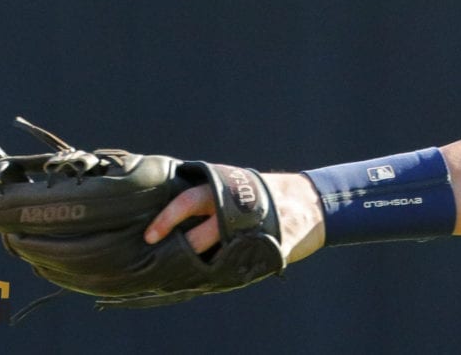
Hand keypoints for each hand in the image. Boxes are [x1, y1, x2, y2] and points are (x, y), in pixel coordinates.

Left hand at [145, 173, 325, 263]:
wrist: (311, 203)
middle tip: (170, 261)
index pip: (189, 201)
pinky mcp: (266, 251)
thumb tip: (172, 210)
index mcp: (226, 190)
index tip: (149, 236)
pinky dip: (224, 275)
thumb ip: (211, 195)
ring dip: (203, 265)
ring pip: (217, 255)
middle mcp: (236, 210)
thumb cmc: (265, 193)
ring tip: (195, 270)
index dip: (167, 218)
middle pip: (201, 234)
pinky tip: (217, 277)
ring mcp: (252, 232)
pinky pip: (237, 268)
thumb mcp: (237, 183)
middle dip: (185, 251)